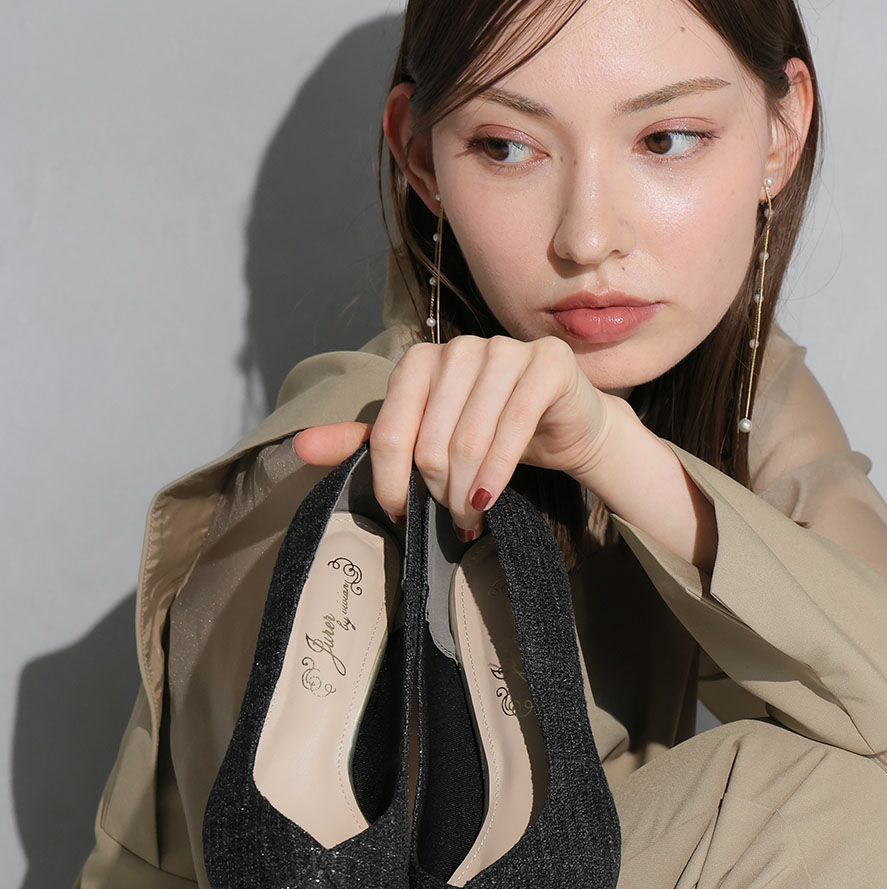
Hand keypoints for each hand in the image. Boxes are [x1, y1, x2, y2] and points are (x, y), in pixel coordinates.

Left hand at [292, 334, 616, 539]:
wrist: (565, 425)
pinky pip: (513, 427)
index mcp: (422, 360)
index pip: (390, 428)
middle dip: (435, 492)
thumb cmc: (492, 434)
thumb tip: (300, 447)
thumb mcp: (427, 440)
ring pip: (470, 437)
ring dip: (465, 492)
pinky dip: (496, 475)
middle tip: (446, 522)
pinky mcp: (546, 364)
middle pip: (431, 439)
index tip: (399, 514)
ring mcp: (505, 350)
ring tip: (468, 520)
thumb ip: (368, 442)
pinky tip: (488, 502)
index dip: (389, 479)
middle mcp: (461, 347)